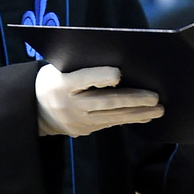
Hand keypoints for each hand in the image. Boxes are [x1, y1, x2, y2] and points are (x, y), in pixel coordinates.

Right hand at [35, 64, 163, 136]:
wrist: (35, 110)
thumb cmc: (54, 79)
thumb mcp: (58, 67)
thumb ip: (82, 66)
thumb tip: (118, 64)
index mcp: (62, 84)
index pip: (83, 79)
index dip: (100, 76)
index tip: (119, 74)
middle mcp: (70, 104)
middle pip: (104, 102)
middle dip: (132, 100)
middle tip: (155, 97)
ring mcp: (77, 120)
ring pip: (112, 116)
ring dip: (137, 113)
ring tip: (158, 109)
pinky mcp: (84, 130)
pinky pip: (110, 123)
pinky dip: (129, 118)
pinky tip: (146, 116)